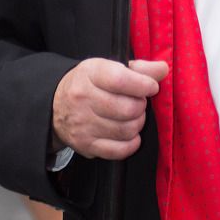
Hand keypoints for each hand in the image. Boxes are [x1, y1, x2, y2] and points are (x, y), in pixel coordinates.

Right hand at [52, 58, 168, 159]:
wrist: (55, 105)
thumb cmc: (91, 83)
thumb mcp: (110, 68)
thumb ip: (139, 68)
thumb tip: (163, 69)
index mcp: (90, 73)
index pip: (122, 80)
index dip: (144, 85)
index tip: (151, 87)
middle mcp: (83, 99)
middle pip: (128, 109)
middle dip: (141, 107)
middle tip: (139, 103)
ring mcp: (83, 124)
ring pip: (126, 130)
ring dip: (137, 124)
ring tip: (133, 117)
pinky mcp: (85, 145)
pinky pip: (118, 151)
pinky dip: (131, 144)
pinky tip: (130, 135)